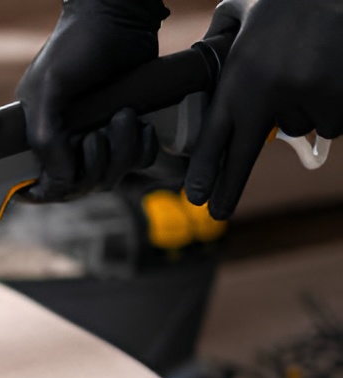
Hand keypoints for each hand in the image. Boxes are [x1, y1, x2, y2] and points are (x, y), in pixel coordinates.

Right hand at [16, 0, 168, 200]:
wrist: (119, 16)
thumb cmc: (77, 45)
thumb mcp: (51, 88)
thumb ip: (46, 138)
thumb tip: (57, 182)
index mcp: (39, 134)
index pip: (43, 183)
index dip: (54, 191)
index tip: (67, 184)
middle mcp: (67, 141)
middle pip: (82, 185)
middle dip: (97, 165)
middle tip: (101, 133)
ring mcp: (98, 136)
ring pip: (112, 174)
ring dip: (123, 152)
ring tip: (126, 116)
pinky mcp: (127, 129)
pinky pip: (138, 161)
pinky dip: (143, 149)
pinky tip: (142, 124)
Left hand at [186, 0, 342, 218]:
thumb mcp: (244, 6)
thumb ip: (222, 34)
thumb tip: (205, 49)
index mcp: (240, 75)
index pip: (215, 136)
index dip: (205, 170)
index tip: (195, 197)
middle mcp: (268, 94)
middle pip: (245, 155)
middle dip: (230, 187)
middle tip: (217, 212)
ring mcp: (307, 98)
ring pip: (306, 128)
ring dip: (310, 107)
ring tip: (313, 65)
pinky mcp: (340, 98)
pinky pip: (334, 120)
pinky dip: (335, 103)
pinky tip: (332, 69)